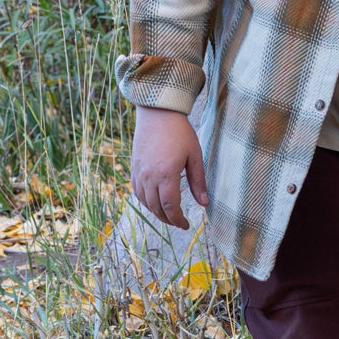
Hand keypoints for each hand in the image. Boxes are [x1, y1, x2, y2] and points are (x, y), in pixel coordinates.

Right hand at [130, 106, 208, 229]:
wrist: (158, 113)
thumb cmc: (180, 132)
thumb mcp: (195, 156)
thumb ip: (198, 182)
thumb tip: (204, 204)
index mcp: (166, 174)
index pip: (170, 207)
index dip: (178, 219)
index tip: (186, 225)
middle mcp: (149, 176)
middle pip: (156, 208)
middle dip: (168, 219)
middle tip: (179, 222)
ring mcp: (139, 172)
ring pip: (145, 202)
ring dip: (156, 212)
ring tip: (168, 214)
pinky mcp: (134, 167)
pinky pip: (137, 191)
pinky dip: (146, 201)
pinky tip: (154, 201)